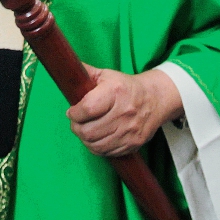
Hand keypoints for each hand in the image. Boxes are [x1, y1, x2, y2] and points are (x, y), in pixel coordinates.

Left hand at [67, 66, 182, 156]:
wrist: (155, 99)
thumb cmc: (126, 87)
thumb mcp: (106, 75)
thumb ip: (84, 72)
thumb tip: (64, 66)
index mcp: (115, 92)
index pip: (87, 108)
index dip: (74, 113)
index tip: (72, 111)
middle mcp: (124, 112)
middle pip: (88, 131)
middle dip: (76, 128)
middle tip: (76, 122)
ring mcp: (129, 131)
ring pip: (96, 145)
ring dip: (85, 139)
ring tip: (85, 130)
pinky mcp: (133, 144)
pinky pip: (107, 153)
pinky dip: (97, 148)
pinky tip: (97, 138)